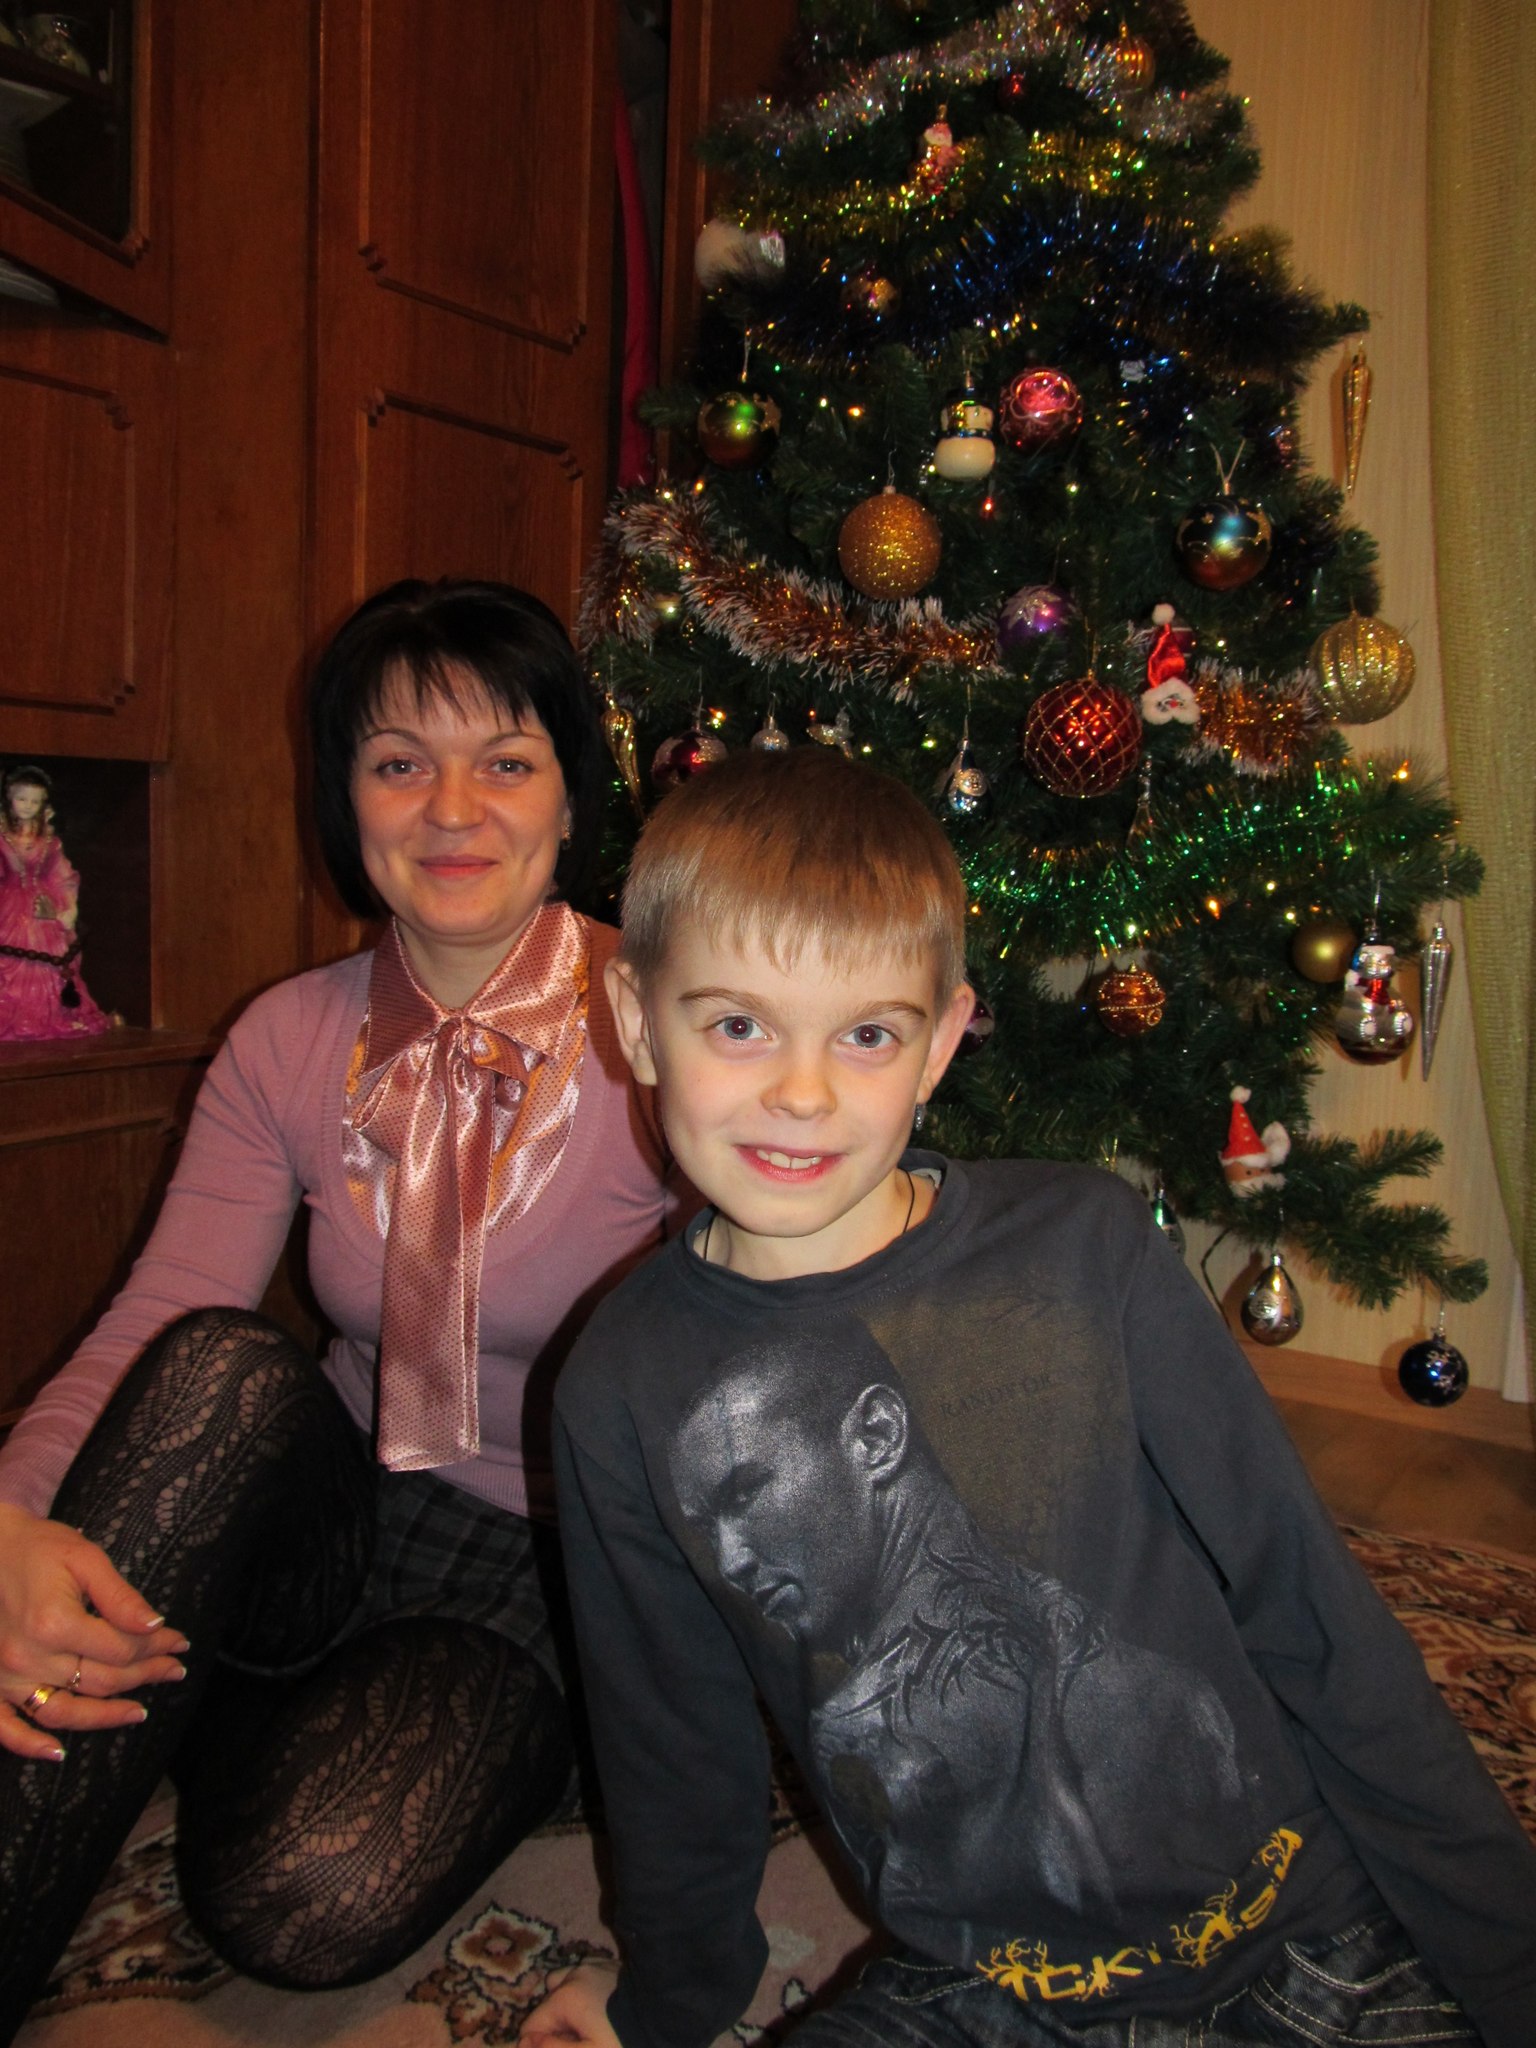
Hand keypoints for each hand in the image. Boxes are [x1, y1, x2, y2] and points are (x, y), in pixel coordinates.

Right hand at [0, 1501, 189, 1761]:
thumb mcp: (85, 1560)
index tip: (179, 1641)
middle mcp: (28, 1657)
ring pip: (63, 1711)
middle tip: (174, 1670)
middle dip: (144, 1675)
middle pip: (99, 1680)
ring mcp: (5, 1677)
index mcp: (54, 1623)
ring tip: (140, 1712)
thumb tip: (156, 1626)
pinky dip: (28, 1745)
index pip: (120, 1649)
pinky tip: (57, 1753)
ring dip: (104, 1717)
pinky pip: (6, 1728)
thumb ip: (120, 1597)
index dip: (156, 1647)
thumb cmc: (38, 1548)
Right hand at [518, 1959, 622, 2047]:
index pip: (532, 2024)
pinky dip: (582, 1989)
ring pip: (564, 1981)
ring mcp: (593, 1966)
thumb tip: (526, 2043)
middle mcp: (574, 1975)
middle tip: (572, 2041)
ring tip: (581, 2024)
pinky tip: (597, 2008)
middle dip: (550, 2022)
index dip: (536, 2044)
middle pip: (546, 2000)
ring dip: (564, 2002)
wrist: (665, 2013)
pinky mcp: (610, 1965)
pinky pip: (584, 1974)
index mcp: (564, 1997)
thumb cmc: (622, 2040)